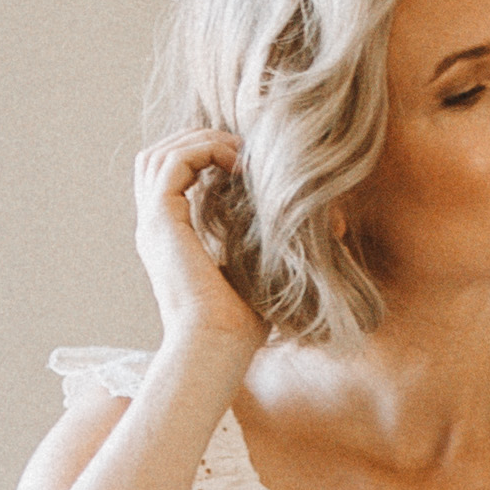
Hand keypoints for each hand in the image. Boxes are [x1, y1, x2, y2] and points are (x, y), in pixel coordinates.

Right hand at [132, 129, 267, 351]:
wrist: (217, 347)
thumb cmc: (241, 327)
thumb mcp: (262, 271)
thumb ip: (278, 241)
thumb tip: (336, 222)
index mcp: (170, 239)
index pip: (170, 179)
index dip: (203, 158)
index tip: (247, 166)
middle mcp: (154, 228)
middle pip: (157, 159)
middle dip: (199, 142)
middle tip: (242, 151)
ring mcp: (153, 223)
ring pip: (160, 154)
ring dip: (202, 142)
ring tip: (240, 153)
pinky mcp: (161, 220)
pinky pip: (173, 162)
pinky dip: (204, 151)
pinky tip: (238, 166)